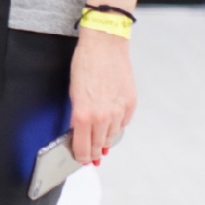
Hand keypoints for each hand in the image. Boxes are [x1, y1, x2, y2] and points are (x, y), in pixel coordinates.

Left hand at [67, 27, 135, 164]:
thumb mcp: (73, 93)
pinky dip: (117, 125)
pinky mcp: (130, 105)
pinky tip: (111, 122)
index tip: (81, 159)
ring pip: (112, 137)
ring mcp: (119, 112)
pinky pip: (123, 124)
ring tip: (100, 140)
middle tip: (91, 157)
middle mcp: (103, 117)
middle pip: (98, 147)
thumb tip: (81, 133)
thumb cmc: (85, 63)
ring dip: (105, 140)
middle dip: (93, 152)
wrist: (104, 45)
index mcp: (84, 115)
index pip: (83, 148)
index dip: (81, 157)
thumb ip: (78, 116)